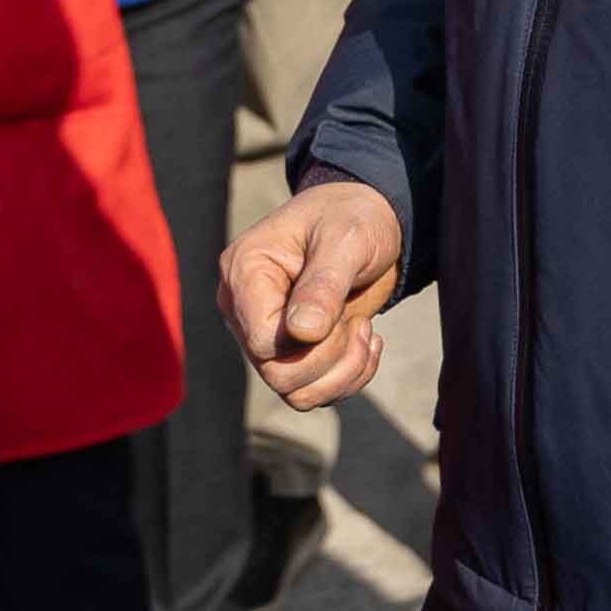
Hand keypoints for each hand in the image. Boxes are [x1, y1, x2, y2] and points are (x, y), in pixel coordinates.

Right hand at [219, 180, 403, 411]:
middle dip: (330, 359)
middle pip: (276, 373)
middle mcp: (243, 308)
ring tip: (364, 331)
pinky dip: (347, 378)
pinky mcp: (288, 350)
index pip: (262, 340)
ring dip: (342, 373)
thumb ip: (324, 284)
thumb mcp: (345, 241)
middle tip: (356, 322)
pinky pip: (310, 392)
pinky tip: (365, 340)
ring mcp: (264, 332)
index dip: (309, 343)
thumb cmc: (352, 219)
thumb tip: (301, 333)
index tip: (342, 311)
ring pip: (293, 391)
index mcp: (245, 272)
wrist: (367, 220)